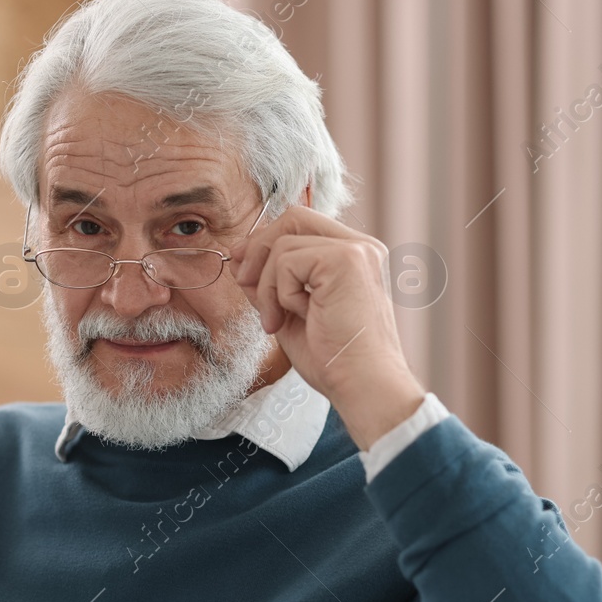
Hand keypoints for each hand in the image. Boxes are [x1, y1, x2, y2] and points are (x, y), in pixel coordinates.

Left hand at [230, 205, 425, 450]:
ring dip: (267, 286)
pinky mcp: (346, 260)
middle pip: (293, 217)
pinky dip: (279, 293)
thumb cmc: (334, 359)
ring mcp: (357, 250)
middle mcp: (361, 247)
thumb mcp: (290, 314)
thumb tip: (239, 258)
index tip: (242, 267)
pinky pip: (287, 261)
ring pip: (284, 244)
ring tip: (277, 321)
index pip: (302, 224)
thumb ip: (269, 284)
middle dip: (258, 248)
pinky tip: (296, 318)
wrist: (362, 384)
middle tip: (243, 282)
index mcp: (354, 257)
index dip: (266, 239)